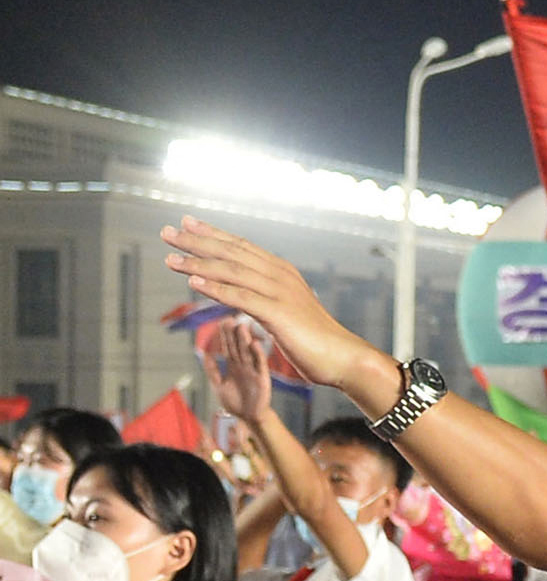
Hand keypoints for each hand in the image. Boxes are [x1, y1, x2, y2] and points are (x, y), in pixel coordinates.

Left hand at [162, 216, 384, 396]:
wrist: (344, 357)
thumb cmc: (316, 340)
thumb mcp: (288, 311)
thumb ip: (266, 299)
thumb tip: (246, 297)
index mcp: (282, 272)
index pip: (241, 246)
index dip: (212, 233)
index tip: (186, 223)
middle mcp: (280, 276)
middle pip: (231, 252)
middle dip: (196, 241)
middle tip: (167, 232)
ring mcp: (280, 293)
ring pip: (232, 271)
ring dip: (198, 263)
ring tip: (171, 258)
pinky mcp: (279, 314)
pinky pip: (241, 297)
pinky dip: (216, 288)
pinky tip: (194, 282)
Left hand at [204, 320, 272, 424]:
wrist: (249, 418)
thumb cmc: (235, 403)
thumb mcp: (218, 385)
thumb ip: (212, 370)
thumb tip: (204, 354)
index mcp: (233, 366)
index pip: (228, 347)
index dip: (225, 335)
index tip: (222, 321)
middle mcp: (244, 365)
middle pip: (237, 346)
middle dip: (234, 333)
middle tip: (231, 318)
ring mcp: (253, 370)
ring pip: (248, 352)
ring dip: (245, 339)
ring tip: (242, 326)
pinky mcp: (262, 378)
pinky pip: (260, 364)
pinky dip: (258, 354)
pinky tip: (254, 344)